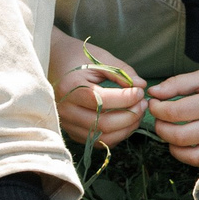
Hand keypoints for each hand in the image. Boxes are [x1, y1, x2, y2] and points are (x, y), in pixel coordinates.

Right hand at [48, 29, 146, 147]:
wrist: (54, 63)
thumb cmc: (78, 58)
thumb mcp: (100, 58)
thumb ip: (121, 71)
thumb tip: (141, 85)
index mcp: (70, 88)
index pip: (101, 100)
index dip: (126, 99)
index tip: (140, 91)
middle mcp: (66, 109)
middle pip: (103, 123)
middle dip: (130, 116)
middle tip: (143, 104)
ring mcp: (67, 123)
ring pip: (102, 137)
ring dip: (126, 128)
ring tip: (137, 113)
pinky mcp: (72, 131)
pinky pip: (97, 141)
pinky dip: (116, 135)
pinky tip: (125, 122)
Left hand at [145, 53, 198, 166]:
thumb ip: (178, 83)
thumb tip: (153, 93)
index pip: (175, 113)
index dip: (157, 109)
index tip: (154, 102)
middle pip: (180, 136)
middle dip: (161, 128)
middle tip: (158, 118)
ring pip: (191, 155)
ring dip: (172, 146)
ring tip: (168, 132)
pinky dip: (189, 156)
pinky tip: (184, 144)